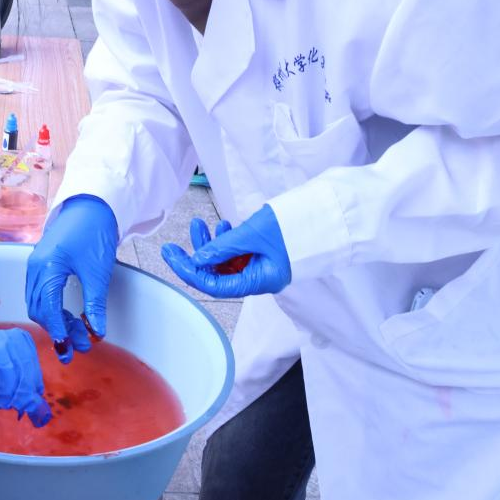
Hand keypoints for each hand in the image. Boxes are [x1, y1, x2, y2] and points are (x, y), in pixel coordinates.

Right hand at [25, 195, 117, 362]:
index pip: (46, 307)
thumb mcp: (97, 272)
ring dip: (56, 320)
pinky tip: (70, 316)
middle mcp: (35, 267)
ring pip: (38, 303)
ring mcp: (36, 265)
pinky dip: (53, 308)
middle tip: (79, 345)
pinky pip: (41, 293)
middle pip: (38, 308)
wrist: (92, 205)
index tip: (69, 348)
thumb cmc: (93, 231)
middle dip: (57, 329)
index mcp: (46, 267)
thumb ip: (94, 304)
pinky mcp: (42, 264)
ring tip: (79, 333)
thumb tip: (96, 331)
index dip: (58, 330)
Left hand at [161, 205, 291, 297]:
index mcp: (258, 281)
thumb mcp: (252, 234)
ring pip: (225, 261)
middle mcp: (258, 278)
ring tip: (202, 224)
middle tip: (177, 242)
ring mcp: (261, 266)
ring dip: (210, 244)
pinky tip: (223, 227)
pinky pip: (237, 253)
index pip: (214, 284)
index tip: (171, 256)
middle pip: (216, 274)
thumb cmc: (296, 225)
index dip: (189, 271)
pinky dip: (226, 241)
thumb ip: (222, 248)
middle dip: (197, 255)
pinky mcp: (263, 254)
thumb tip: (197, 259)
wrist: (328, 215)